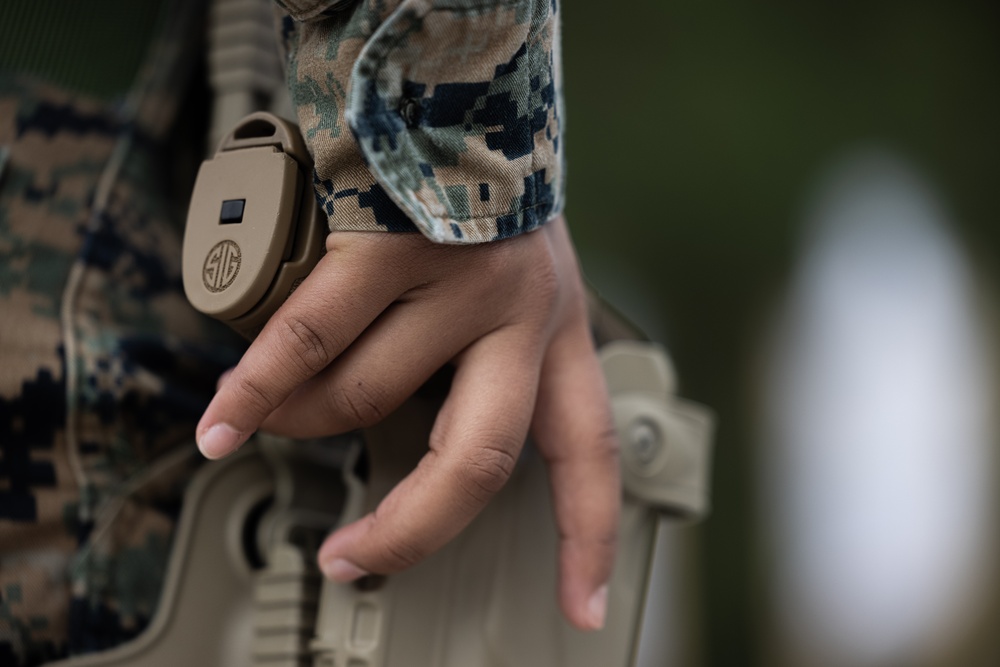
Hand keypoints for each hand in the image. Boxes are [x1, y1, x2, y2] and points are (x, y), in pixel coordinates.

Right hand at [195, 215, 618, 629]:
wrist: (457, 92)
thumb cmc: (483, 203)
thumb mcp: (524, 284)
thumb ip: (490, 358)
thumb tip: (401, 434)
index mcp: (561, 335)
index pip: (590, 457)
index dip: (585, 541)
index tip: (582, 609)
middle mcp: (523, 316)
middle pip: (473, 465)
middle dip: (407, 531)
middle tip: (354, 557)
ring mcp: (459, 282)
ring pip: (364, 396)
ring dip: (303, 424)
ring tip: (270, 419)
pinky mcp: (394, 246)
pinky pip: (310, 340)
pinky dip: (258, 389)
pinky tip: (226, 420)